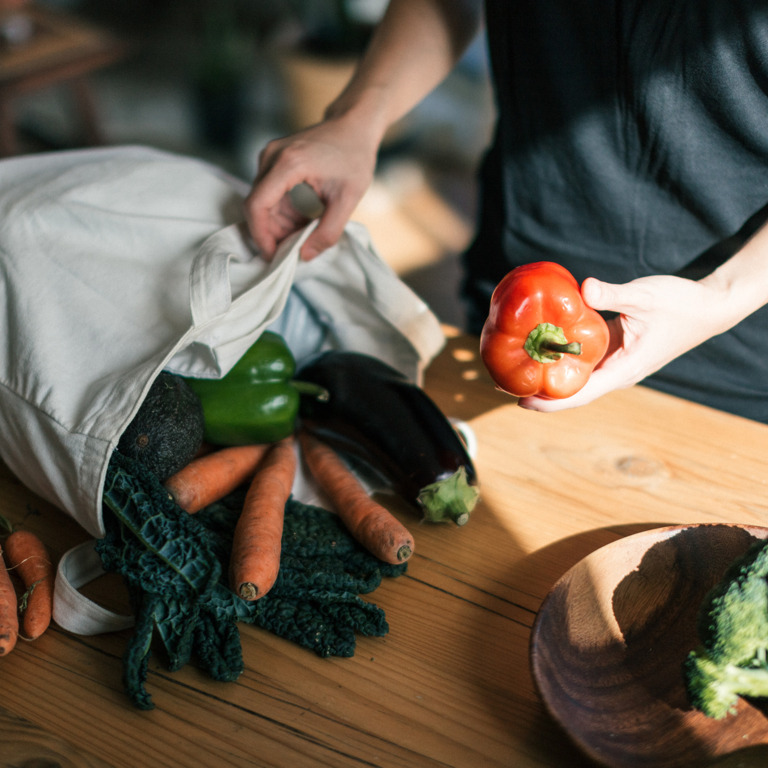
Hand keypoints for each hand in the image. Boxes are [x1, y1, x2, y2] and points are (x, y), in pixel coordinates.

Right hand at [244, 118, 377, 260]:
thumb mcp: (348, 200)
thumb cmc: (355, 158)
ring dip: (279, 224)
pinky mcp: (273, 161)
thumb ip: (328, 231)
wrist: (354, 125)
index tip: (273, 256)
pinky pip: (270, 195)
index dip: (261, 236)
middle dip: (272, 234)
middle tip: (295, 251)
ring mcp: (269, 157)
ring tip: (306, 233)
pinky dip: (283, 212)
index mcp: (288, 163)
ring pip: (263, 203)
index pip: (257, 205)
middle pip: (258, 206)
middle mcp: (271, 157)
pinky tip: (304, 219)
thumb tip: (304, 256)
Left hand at [518, 273, 729, 411]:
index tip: (518, 399)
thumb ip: (614, 293)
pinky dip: (559, 357)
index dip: (548, 400)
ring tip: (510, 367)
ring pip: (574, 378)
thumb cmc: (681, 304)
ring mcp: (613, 363)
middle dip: (537, 391)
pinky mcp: (613, 350)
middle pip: (570, 392)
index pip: (578, 394)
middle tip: (499, 382)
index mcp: (622, 370)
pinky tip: (539, 346)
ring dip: (545, 375)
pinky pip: (581, 360)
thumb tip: (584, 288)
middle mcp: (615, 373)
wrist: (709, 306)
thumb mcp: (646, 296)